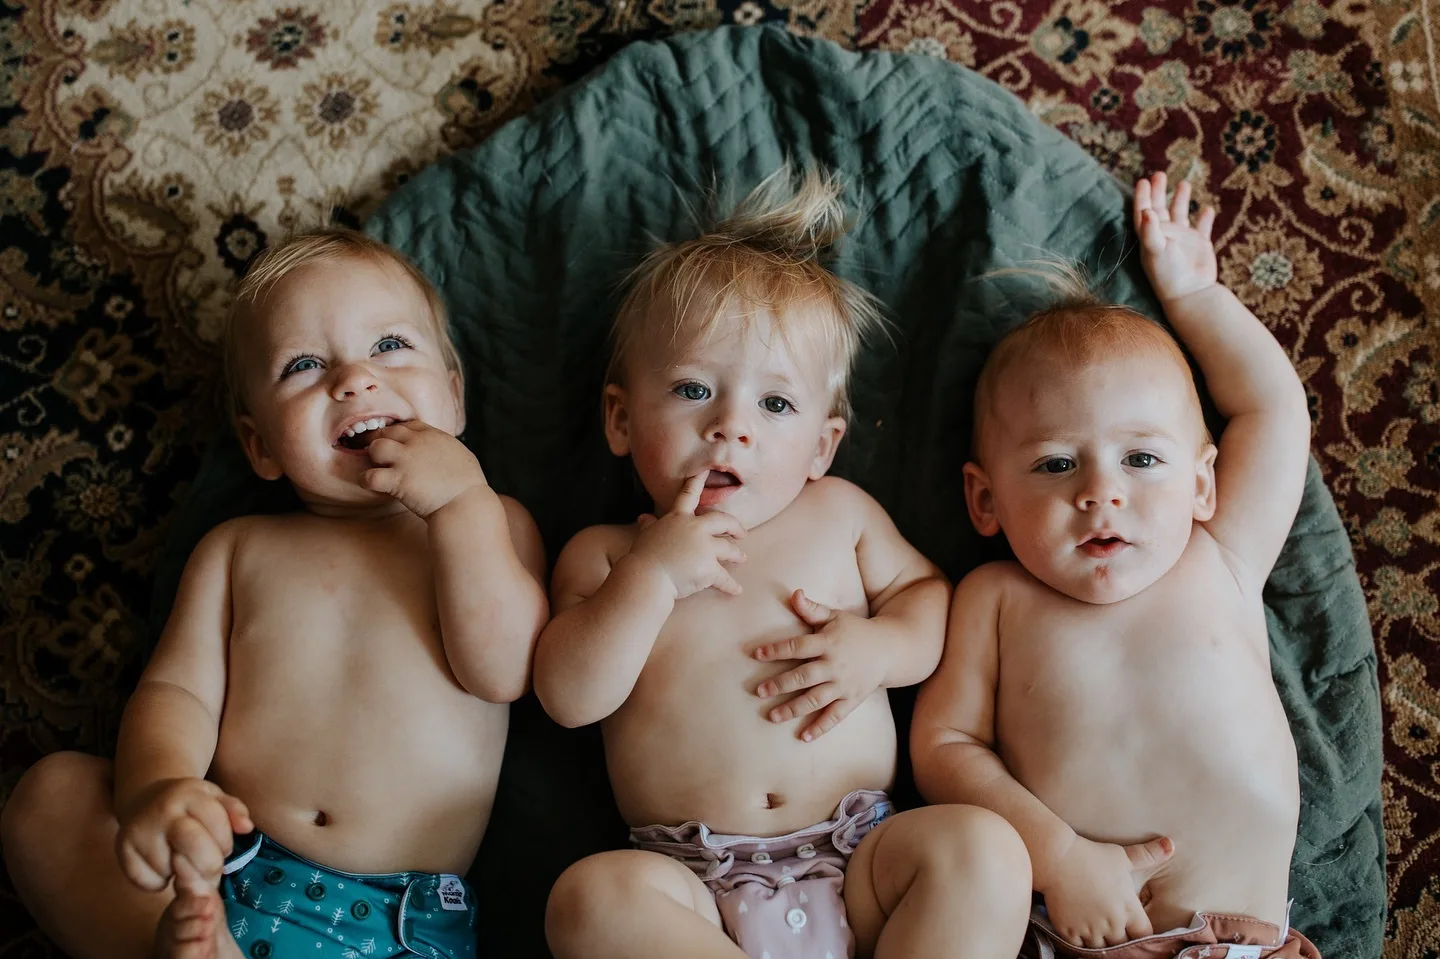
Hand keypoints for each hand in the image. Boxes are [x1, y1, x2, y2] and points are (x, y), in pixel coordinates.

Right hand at [115, 778, 251, 893]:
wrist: (145, 798)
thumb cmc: (190, 804)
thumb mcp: (215, 798)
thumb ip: (235, 811)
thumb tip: (247, 828)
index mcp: (189, 793)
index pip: (218, 826)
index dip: (225, 844)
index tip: (222, 848)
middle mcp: (162, 810)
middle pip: (195, 850)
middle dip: (208, 866)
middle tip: (207, 868)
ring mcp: (139, 830)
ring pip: (171, 870)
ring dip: (181, 874)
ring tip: (181, 859)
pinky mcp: (122, 849)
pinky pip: (148, 882)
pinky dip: (158, 882)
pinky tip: (162, 865)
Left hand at [363, 421, 487, 517]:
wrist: (465, 504)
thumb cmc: (469, 486)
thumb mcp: (461, 455)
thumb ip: (446, 449)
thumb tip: (442, 452)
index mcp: (434, 436)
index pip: (408, 425)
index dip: (399, 434)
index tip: (398, 445)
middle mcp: (417, 443)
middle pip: (387, 432)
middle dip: (382, 443)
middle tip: (381, 457)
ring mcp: (406, 460)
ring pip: (375, 447)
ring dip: (374, 458)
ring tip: (378, 468)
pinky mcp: (398, 480)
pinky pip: (369, 476)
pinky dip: (366, 480)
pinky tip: (371, 485)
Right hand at [628, 472, 746, 600]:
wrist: (647, 576)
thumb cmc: (642, 558)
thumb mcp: (645, 536)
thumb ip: (650, 526)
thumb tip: (644, 518)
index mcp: (678, 519)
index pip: (688, 496)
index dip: (697, 482)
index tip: (705, 472)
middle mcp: (694, 529)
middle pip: (722, 520)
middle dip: (735, 526)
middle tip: (742, 533)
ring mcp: (704, 548)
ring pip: (728, 549)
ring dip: (737, 554)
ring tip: (742, 558)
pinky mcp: (709, 568)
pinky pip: (724, 578)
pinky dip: (731, 585)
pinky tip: (736, 590)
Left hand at [752, 589, 888, 741]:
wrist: (890, 649)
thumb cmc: (856, 630)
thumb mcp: (836, 616)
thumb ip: (813, 610)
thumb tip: (794, 594)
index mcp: (828, 643)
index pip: (798, 647)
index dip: (776, 650)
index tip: (756, 654)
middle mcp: (835, 665)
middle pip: (803, 676)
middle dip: (780, 684)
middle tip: (759, 691)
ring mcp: (844, 685)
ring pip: (815, 699)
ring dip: (793, 709)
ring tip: (772, 716)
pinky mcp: (852, 699)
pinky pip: (835, 716)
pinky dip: (820, 727)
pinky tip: (804, 737)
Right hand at [1042, 834, 1173, 948]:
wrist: (1057, 858)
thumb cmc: (1091, 855)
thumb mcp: (1122, 856)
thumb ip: (1148, 855)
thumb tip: (1170, 844)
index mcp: (1128, 909)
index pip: (1144, 934)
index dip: (1140, 933)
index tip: (1135, 928)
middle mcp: (1112, 923)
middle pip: (1123, 944)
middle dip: (1120, 937)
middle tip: (1114, 929)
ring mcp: (1090, 929)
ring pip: (1101, 948)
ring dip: (1101, 941)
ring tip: (1098, 930)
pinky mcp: (1070, 931)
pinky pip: (1079, 947)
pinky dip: (1081, 942)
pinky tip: (1081, 931)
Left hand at [1134, 171, 1217, 302]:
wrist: (1190, 293)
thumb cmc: (1168, 274)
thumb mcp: (1156, 250)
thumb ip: (1150, 230)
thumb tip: (1146, 210)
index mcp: (1151, 236)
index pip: (1144, 212)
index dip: (1142, 196)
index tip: (1143, 180)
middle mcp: (1166, 236)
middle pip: (1160, 208)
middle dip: (1159, 192)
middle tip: (1160, 174)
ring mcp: (1183, 240)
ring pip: (1181, 214)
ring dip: (1181, 199)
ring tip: (1184, 183)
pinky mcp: (1200, 245)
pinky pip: (1203, 228)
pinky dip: (1205, 218)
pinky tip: (1207, 208)